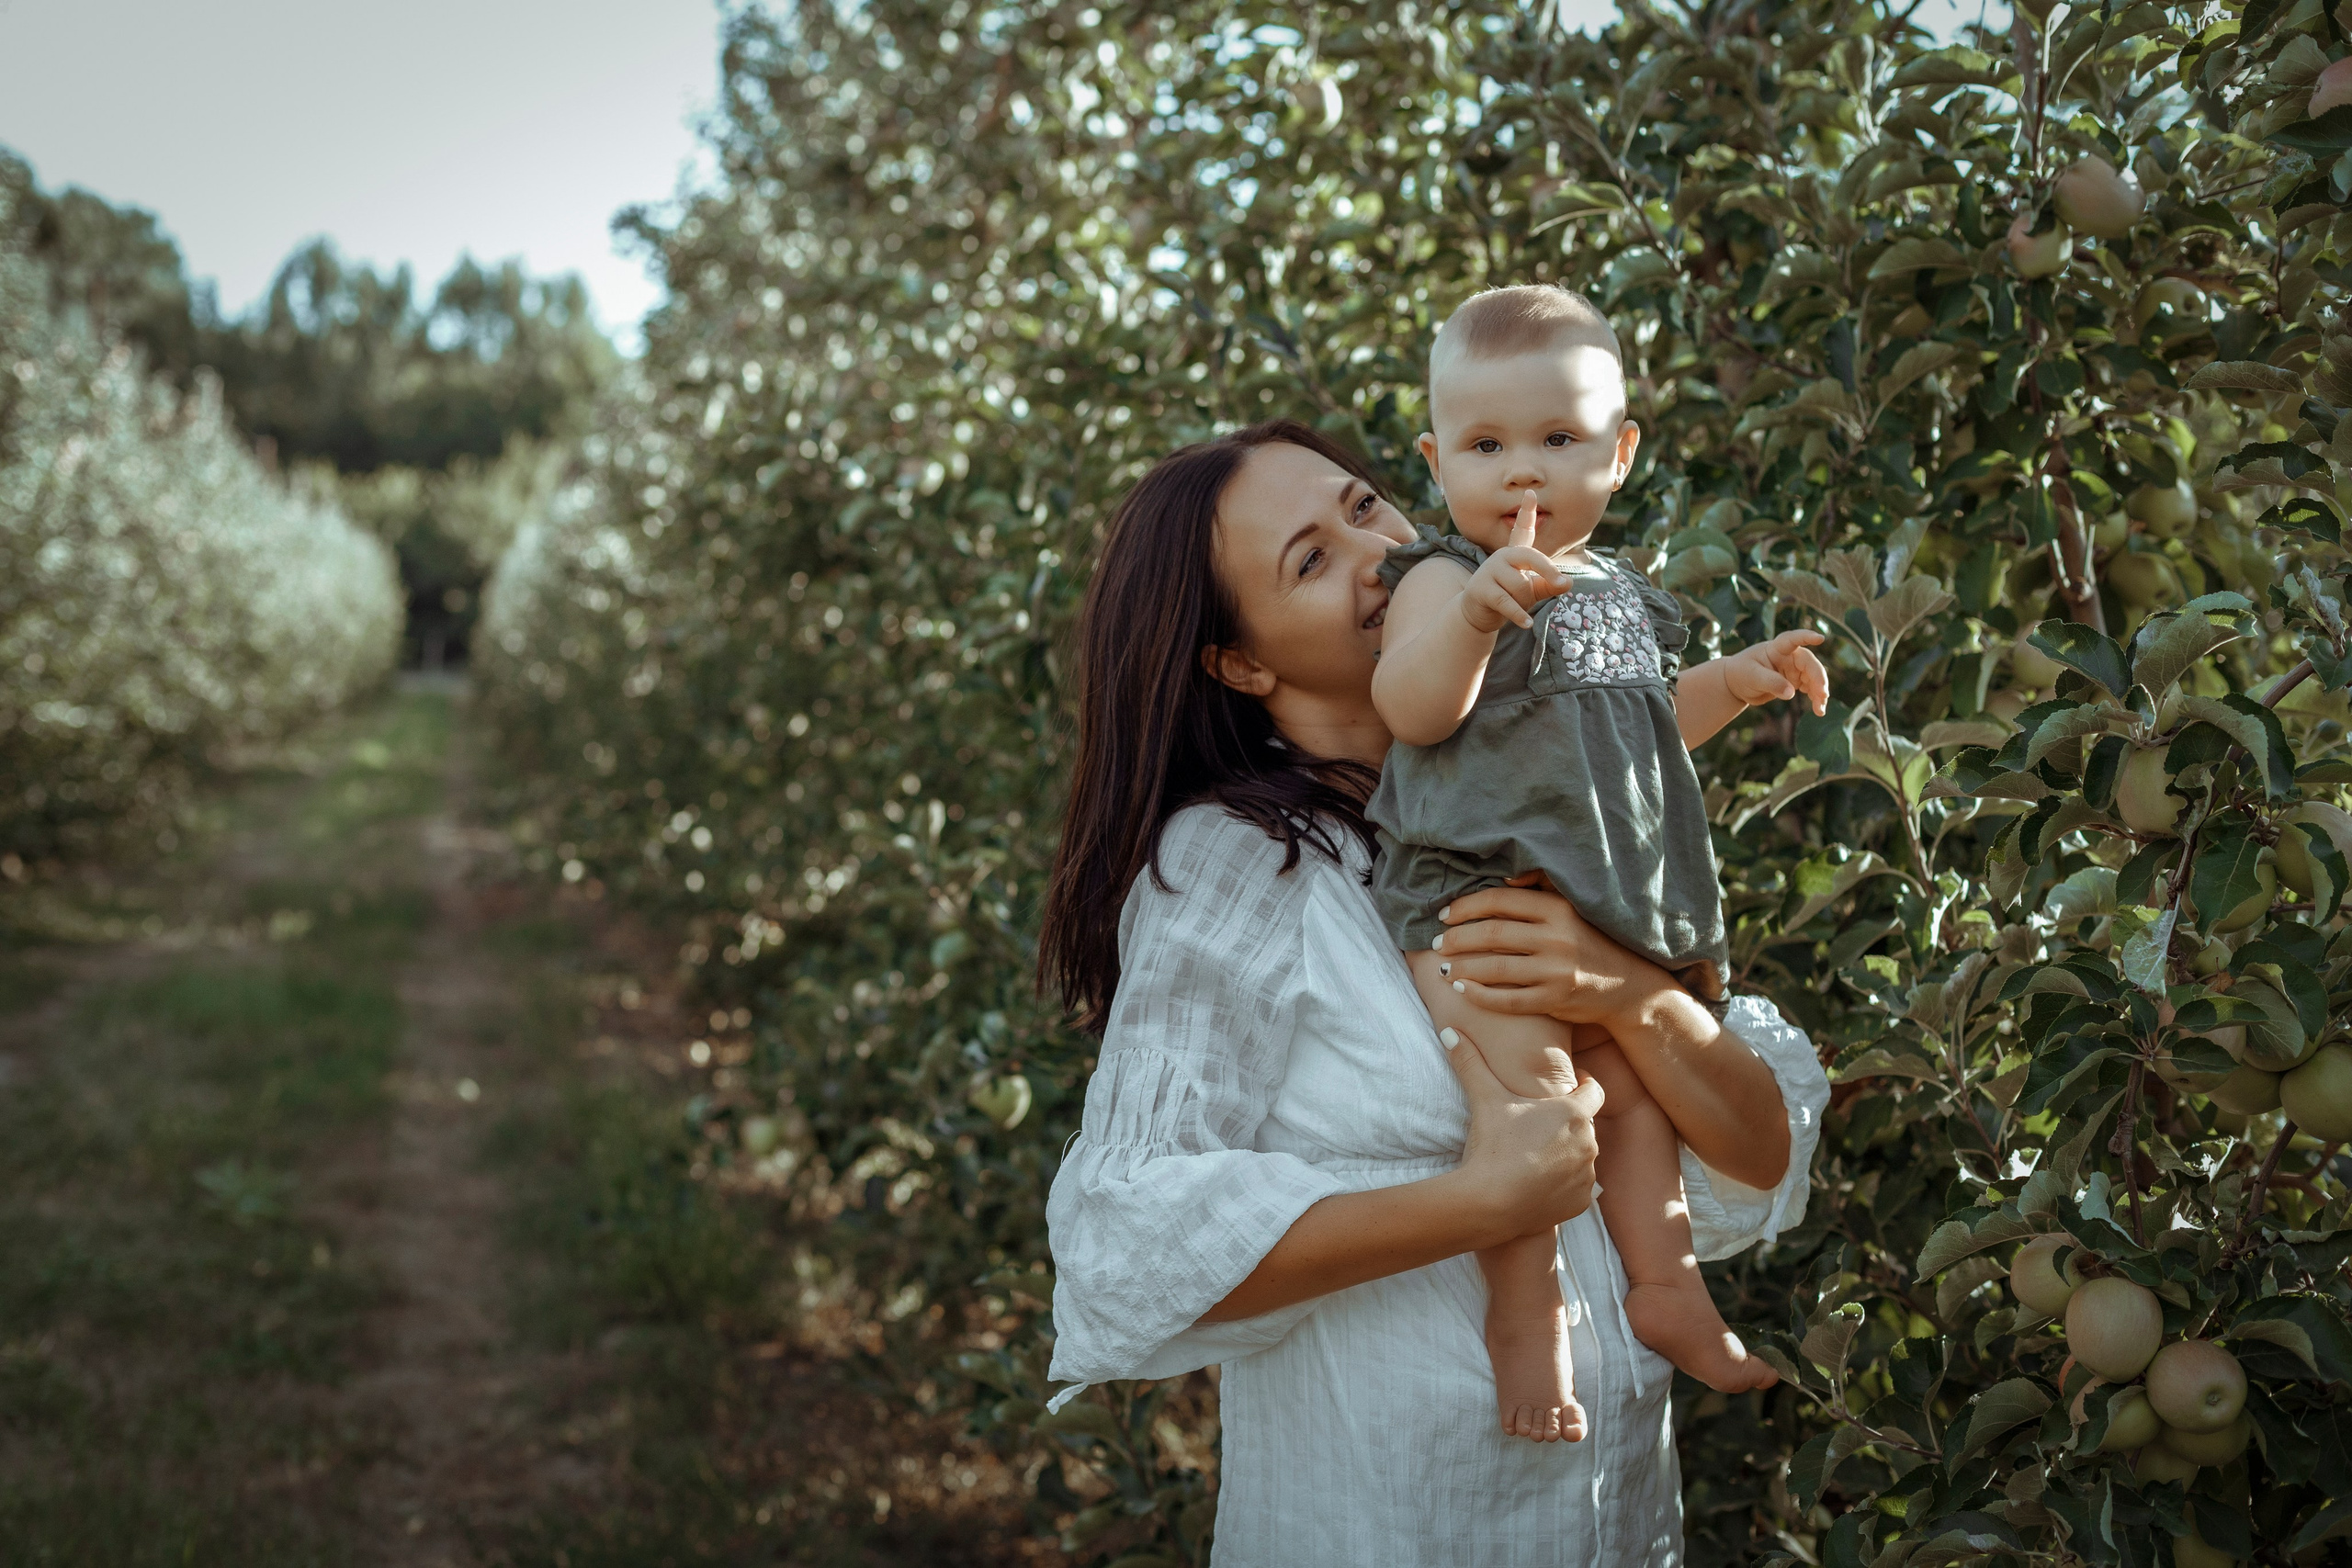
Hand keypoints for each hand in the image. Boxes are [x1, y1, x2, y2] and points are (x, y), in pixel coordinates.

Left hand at [1430, 876, 1671, 1024]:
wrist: (1629, 987)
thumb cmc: (1591, 942)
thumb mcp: (1574, 908)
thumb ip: (1543, 887)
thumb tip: (1507, 874)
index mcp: (1558, 909)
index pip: (1500, 901)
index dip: (1465, 907)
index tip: (1444, 915)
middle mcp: (1556, 937)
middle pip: (1491, 933)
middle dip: (1457, 938)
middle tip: (1437, 943)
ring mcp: (1555, 970)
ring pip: (1495, 967)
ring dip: (1462, 966)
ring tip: (1443, 967)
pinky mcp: (1555, 999)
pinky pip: (1508, 999)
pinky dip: (1480, 995)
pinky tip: (1463, 989)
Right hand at [1440, 1023, 1603, 1239]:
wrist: (1490, 1202)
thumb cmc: (1493, 1146)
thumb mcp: (1485, 1100)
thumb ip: (1471, 1062)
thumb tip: (1450, 1031)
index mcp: (1575, 1113)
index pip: (1595, 1090)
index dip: (1584, 1084)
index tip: (1570, 1085)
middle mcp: (1590, 1143)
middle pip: (1584, 1126)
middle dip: (1567, 1124)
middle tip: (1538, 1124)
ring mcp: (1587, 1175)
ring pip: (1581, 1158)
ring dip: (1565, 1155)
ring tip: (1536, 1155)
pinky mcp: (1580, 1202)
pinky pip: (1576, 1188)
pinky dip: (1562, 1184)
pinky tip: (1538, 1182)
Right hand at [1457, 490, 1569, 634]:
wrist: (1479, 614)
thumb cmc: (1509, 598)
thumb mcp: (1532, 590)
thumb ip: (1549, 585)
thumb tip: (1568, 583)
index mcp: (1515, 553)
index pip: (1522, 530)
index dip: (1527, 512)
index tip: (1531, 492)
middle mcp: (1501, 556)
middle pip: (1531, 557)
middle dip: (1548, 571)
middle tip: (1562, 583)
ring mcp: (1489, 571)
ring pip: (1520, 586)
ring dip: (1525, 602)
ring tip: (1518, 607)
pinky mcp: (1481, 589)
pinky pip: (1507, 602)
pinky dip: (1519, 615)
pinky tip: (1527, 624)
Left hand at [1721, 629, 1828, 715]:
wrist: (1737, 684)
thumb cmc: (1741, 673)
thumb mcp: (1752, 677)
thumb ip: (1771, 683)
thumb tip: (1791, 693)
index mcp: (1776, 648)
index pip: (1792, 639)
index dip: (1806, 637)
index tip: (1820, 639)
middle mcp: (1789, 657)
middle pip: (1809, 664)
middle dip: (1818, 678)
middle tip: (1823, 694)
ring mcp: (1793, 669)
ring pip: (1813, 678)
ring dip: (1819, 692)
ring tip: (1820, 710)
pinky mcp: (1794, 682)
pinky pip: (1810, 688)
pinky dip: (1815, 698)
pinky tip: (1818, 710)